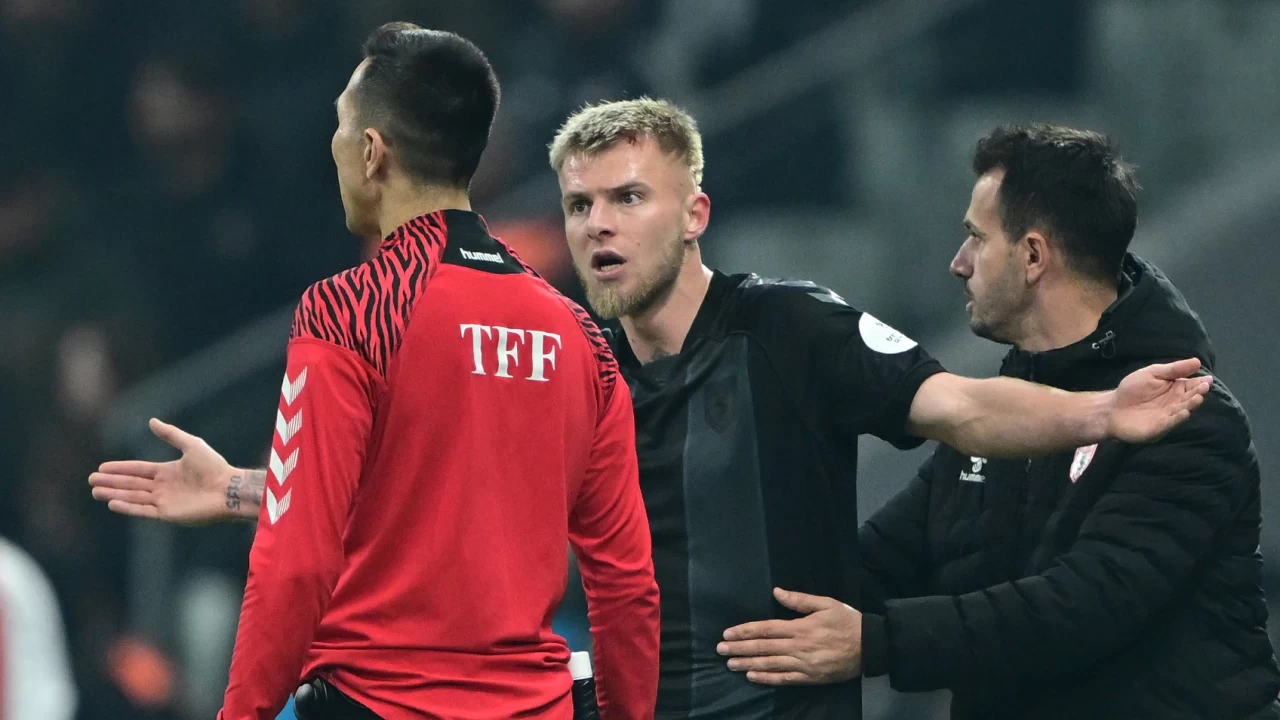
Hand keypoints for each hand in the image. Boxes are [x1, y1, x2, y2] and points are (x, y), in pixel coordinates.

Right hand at [89, 418, 235, 524]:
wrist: (228, 488)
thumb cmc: (214, 466)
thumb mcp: (191, 445)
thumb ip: (171, 435)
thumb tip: (151, 421)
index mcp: (168, 472)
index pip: (138, 470)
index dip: (121, 468)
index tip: (102, 467)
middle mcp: (164, 487)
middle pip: (132, 484)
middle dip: (112, 482)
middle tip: (91, 480)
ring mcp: (165, 502)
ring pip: (133, 497)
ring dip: (115, 493)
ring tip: (95, 491)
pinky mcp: (168, 514)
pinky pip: (143, 511)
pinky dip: (128, 507)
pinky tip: (113, 502)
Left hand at [717, 588, 861, 685]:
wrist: (870, 646)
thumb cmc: (847, 621)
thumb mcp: (826, 603)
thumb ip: (800, 600)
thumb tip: (776, 591)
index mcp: (801, 627)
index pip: (766, 628)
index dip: (745, 631)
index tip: (728, 633)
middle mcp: (799, 646)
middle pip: (764, 647)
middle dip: (740, 648)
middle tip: (720, 650)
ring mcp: (804, 664)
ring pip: (770, 664)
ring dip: (748, 663)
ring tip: (730, 664)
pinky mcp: (810, 678)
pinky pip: (785, 679)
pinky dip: (767, 678)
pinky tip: (752, 676)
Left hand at [1109, 358, 1212, 442]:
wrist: (1112, 408)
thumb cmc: (1132, 389)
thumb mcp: (1153, 374)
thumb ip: (1173, 369)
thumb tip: (1197, 361)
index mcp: (1175, 389)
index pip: (1191, 386)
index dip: (1200, 383)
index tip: (1208, 380)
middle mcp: (1175, 404)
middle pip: (1190, 398)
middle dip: (1198, 393)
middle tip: (1204, 387)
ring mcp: (1168, 417)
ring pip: (1183, 410)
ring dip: (1191, 405)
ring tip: (1198, 398)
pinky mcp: (1159, 428)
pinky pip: (1170, 423)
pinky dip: (1178, 419)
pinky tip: (1184, 412)